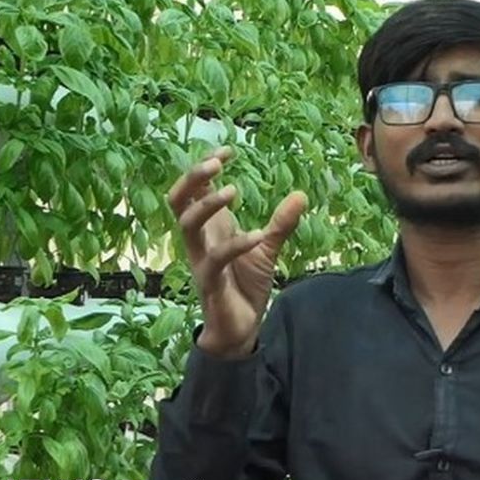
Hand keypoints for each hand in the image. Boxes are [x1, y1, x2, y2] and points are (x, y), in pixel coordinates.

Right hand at [167, 146, 306, 358]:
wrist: (241, 328)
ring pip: (187, 224)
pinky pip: (216, 259)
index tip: (227, 151)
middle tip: (215, 163)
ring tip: (232, 190)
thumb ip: (280, 223)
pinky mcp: (210, 282)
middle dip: (193, 178)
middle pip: (178, 200)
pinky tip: (256, 236)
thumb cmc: (246, 286)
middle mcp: (200, 240)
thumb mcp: (267, 249)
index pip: (194, 189)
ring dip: (207, 205)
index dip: (204, 167)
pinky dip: (236, 245)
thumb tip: (301, 193)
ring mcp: (201, 260)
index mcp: (210, 228)